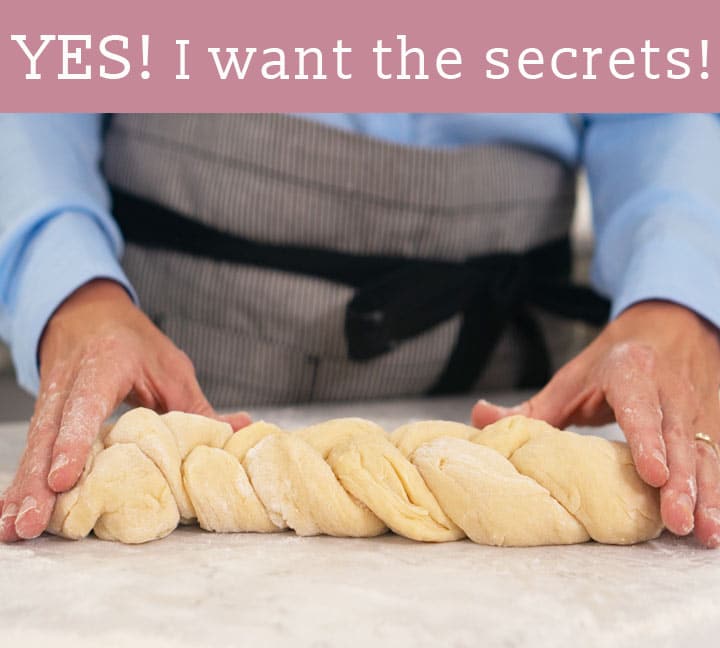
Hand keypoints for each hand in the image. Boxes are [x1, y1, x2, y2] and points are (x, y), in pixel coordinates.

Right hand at [0, 279, 250, 541]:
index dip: (75, 443)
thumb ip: (198, 406)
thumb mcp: (170, 367)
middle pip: (49, 434)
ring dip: (21, 490)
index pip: (85, 406)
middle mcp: (69, 384)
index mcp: (104, 365)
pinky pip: (32, 451)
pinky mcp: (43, 417)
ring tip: (14, 529)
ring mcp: (49, 400)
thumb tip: (241, 431)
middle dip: (38, 481)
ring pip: (33, 447)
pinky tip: (9, 515)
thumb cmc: (133, 341)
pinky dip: (20, 483)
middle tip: (30, 523)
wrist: (86, 314)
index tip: (64, 479)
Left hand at [472, 300, 719, 547]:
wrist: (669, 331)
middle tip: (676, 520)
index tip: (652, 473)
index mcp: (630, 373)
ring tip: (704, 533)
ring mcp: (695, 411)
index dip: (647, 440)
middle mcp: (669, 392)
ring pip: (704, 454)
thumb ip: (531, 408)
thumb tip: (478, 417)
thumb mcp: (571, 378)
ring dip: (708, 495)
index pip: (639, 407)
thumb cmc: (612, 362)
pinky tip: (715, 527)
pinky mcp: (710, 427)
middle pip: (678, 439)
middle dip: (680, 482)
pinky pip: (716, 461)